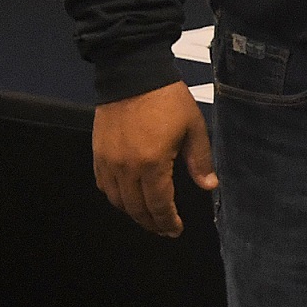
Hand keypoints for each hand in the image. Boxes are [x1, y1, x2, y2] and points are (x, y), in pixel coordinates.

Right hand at [92, 81, 216, 237]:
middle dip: (151, 222)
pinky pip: (104, 185)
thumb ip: (200, 160)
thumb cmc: (167, 100)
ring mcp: (108, 162)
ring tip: (149, 216)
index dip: (167, 221)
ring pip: (117, 201)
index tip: (175, 230)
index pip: (159, 204)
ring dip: (133, 212)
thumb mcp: (194, 127)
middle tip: (164, 229)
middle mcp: (126, 168)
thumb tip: (209, 185)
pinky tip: (128, 197)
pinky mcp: (97, 154)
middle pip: (136, 208)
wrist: (133, 76)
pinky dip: (116, 197)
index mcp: (152, 164)